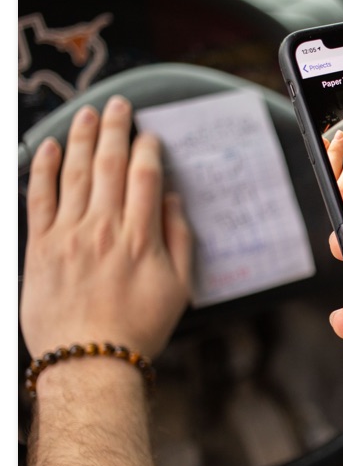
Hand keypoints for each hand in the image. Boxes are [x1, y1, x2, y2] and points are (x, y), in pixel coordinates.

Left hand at [21, 96, 193, 359]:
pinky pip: (39, 197)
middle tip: (118, 104)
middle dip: (115, 129)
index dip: (147, 149)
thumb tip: (173, 201)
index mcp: (141, 237)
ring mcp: (68, 235)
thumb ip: (179, 239)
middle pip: (109, 165)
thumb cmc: (138, 328)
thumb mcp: (179, 287)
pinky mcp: (39, 247)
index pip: (145, 177)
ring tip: (86, 113)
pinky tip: (47, 147)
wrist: (89, 361)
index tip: (148, 134)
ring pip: (73, 173)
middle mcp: (103, 228)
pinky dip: (42, 168)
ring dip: (80, 138)